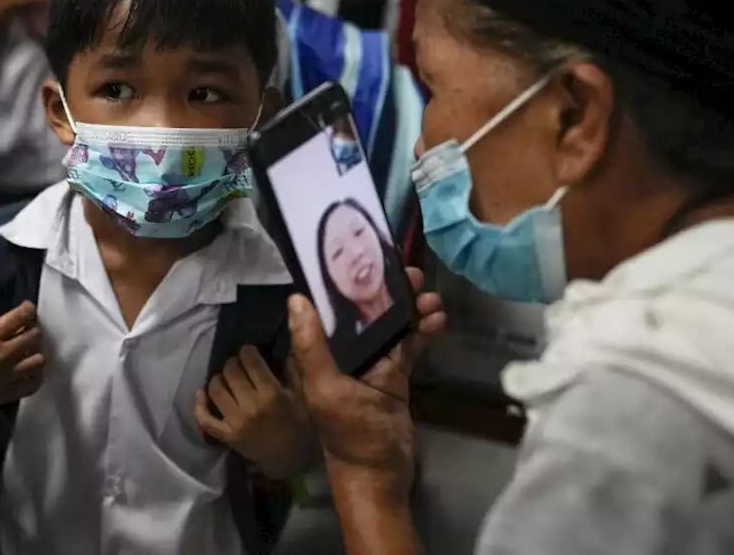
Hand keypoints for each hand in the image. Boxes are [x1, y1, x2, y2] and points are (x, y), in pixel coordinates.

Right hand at [0, 296, 44, 417]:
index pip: (20, 317)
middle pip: (34, 337)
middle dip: (33, 329)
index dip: (28, 309)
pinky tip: (29, 370)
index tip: (27, 308)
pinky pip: (33, 384)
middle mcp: (2, 355)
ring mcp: (7, 376)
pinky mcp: (7, 393)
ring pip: (39, 361)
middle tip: (27, 329)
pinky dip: (36, 375)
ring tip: (29, 350)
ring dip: (36, 352)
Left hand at [195, 345, 316, 478]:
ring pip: (215, 389)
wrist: (293, 462)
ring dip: (219, 378)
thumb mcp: (304, 398)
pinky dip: (200, 405)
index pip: (251, 361)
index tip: (250, 351)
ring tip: (226, 378)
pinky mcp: (226, 436)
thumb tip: (282, 348)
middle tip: (239, 364)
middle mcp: (250, 406)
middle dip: (233, 362)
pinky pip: (205, 419)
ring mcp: (235, 422)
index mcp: (272, 395)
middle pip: (230, 372)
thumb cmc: (302, 427)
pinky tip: (202, 394)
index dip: (248, 351)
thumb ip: (294, 371)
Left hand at [287, 267, 445, 497]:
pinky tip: (438, 320)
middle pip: (363, 312)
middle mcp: (342, 354)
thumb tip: (295, 299)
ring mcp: (371, 365)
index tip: (368, 260)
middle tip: (411, 273)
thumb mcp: (325, 388)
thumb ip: (311, 346)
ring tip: (430, 297)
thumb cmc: (348, 432)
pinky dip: (422, 332)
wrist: (380, 473)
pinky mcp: (395, 377)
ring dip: (410, 310)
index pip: (329, 309)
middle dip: (386, 292)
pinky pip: (408, 346)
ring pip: (390, 326)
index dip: (346, 283)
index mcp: (319, 354)